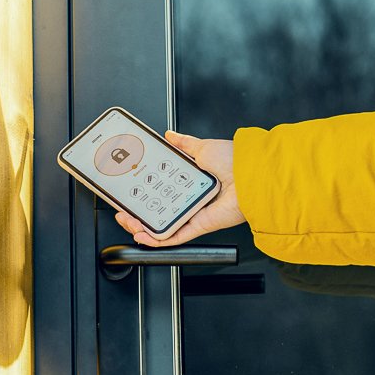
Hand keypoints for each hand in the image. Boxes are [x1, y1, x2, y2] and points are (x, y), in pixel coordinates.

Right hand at [113, 131, 244, 245]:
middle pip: (158, 212)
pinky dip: (158, 239)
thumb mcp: (203, 147)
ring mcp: (194, 214)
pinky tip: (143, 236)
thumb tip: (171, 135)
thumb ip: (184, 143)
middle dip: (137, 214)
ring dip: (142, 228)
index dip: (143, 194)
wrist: (251, 174)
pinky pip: (175, 237)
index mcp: (192, 182)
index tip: (129, 193)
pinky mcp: (199, 226)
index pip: (161, 191)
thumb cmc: (235, 160)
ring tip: (128, 222)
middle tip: (123, 211)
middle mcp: (192, 199)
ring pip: (163, 227)